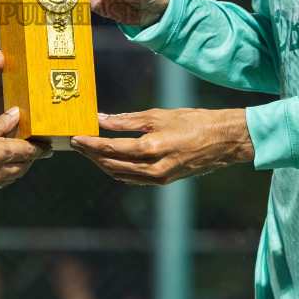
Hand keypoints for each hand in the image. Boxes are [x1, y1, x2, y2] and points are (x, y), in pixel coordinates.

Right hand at [0, 108, 50, 192]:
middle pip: (22, 167)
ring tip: (19, 154)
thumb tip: (16, 117)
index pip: (26, 152)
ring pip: (11, 177)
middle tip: (36, 148)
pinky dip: (4, 173)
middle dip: (31, 158)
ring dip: (18, 167)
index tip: (48, 145)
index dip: (39, 148)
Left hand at [70, 107, 252, 185]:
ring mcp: (158, 179)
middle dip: (91, 154)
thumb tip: (102, 118)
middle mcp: (153, 169)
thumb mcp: (159, 115)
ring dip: (102, 163)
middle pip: (111, 164)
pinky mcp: (163, 182)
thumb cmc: (194, 122)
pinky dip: (117, 169)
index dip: (90, 144)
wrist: (223, 142)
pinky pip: (133, 178)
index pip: (111, 149)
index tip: (75, 138)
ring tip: (89, 150)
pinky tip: (110, 159)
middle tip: (77, 143)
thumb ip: (128, 120)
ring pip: (120, 174)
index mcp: (151, 149)